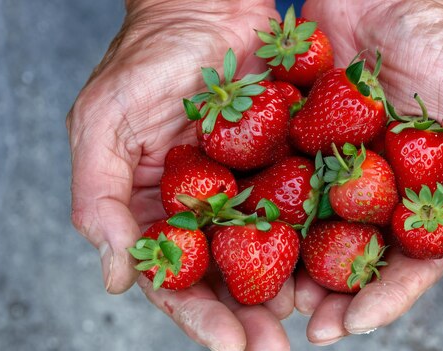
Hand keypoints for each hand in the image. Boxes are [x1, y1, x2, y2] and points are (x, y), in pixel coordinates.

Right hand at [67, 1, 295, 348]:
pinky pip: (306, 205)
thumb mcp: (103, 125)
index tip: (232, 345)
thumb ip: (100, 201)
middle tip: (278, 347)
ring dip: (292, 286)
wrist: (208, 8)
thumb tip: (116, 277)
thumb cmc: (147, 59)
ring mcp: (250, 188)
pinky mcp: (288, 163)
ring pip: (272, 250)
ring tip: (318, 316)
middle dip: (251, 316)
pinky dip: (322, 234)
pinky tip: (342, 259)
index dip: (200, 316)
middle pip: (228, 276)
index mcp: (159, 209)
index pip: (177, 278)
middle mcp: (206, 208)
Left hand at [295, 0, 442, 343]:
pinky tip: (245, 237)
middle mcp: (379, 193)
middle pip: (358, 260)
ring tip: (271, 296)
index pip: (411, 264)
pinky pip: (283, 187)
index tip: (355, 324)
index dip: (386, 298)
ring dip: (295, 269)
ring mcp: (338, 172)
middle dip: (334, 298)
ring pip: (316, 234)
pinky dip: (268, 215)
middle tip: (306, 323)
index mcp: (425, 196)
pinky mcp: (302, 146)